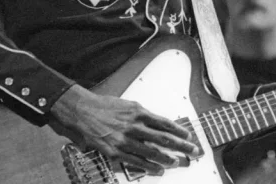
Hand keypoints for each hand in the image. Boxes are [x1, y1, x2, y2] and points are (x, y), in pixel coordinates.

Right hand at [51, 84, 199, 174]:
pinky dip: (149, 167)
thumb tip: (161, 125)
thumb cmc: (106, 106)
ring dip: (167, 159)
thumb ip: (145, 116)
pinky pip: (136, 162)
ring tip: (178, 162)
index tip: (188, 136)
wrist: (83, 111)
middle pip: (163, 139)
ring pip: (152, 152)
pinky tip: (159, 170)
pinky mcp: (115, 151)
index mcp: (139, 112)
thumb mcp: (129, 105)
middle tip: (193, 151)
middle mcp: (134, 126)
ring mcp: (125, 140)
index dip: (178, 131)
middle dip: (180, 146)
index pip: (164, 123)